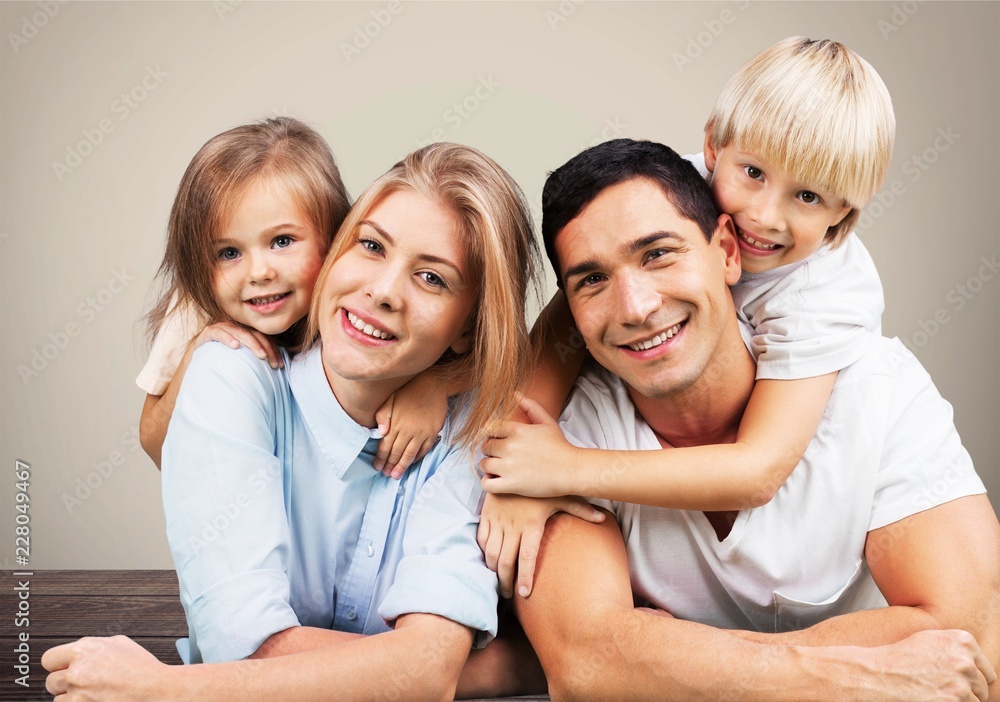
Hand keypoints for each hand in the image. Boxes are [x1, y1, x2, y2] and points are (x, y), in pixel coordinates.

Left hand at [42, 635, 170, 701]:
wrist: (154, 688)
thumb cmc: (141, 667)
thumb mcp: (119, 643)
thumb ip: (94, 646)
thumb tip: (80, 651)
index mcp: (84, 649)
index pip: (49, 659)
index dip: (57, 665)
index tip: (63, 669)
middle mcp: (77, 670)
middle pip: (51, 681)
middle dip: (63, 683)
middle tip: (80, 684)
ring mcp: (78, 691)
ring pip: (57, 699)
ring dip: (70, 698)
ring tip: (89, 694)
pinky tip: (93, 700)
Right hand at [197, 321, 282, 368]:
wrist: (195, 363)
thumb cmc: (222, 364)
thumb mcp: (241, 362)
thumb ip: (255, 360)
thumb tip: (277, 368)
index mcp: (245, 332)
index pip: (263, 338)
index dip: (273, 350)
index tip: (280, 365)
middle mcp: (234, 328)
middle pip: (254, 334)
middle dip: (266, 348)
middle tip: (272, 361)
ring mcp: (221, 328)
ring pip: (239, 331)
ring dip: (251, 343)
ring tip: (261, 354)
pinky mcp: (207, 333)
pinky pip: (218, 332)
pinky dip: (227, 338)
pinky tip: (235, 346)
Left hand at [374, 373, 447, 477]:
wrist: (433, 384)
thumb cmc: (408, 390)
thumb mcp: (390, 398)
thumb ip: (382, 415)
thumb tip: (380, 432)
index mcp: (395, 424)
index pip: (385, 446)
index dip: (380, 458)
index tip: (377, 467)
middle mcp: (408, 431)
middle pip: (396, 453)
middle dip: (390, 465)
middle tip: (386, 475)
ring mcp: (421, 433)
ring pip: (410, 454)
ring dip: (402, 466)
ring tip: (396, 475)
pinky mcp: (432, 432)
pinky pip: (424, 449)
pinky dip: (418, 457)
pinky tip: (413, 462)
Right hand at [477, 492, 604, 598]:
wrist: (516, 462)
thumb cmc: (543, 482)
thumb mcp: (563, 494)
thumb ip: (581, 509)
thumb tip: (603, 518)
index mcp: (531, 525)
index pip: (526, 558)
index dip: (524, 578)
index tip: (525, 594)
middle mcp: (512, 526)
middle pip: (505, 562)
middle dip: (505, 582)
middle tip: (509, 595)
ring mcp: (498, 520)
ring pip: (491, 553)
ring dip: (493, 570)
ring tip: (498, 580)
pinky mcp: (487, 513)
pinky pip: (482, 538)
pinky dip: (484, 551)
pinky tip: (489, 559)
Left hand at [480, 396, 578, 497]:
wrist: (571, 470)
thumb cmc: (560, 446)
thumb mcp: (547, 421)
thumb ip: (530, 406)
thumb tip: (514, 393)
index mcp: (517, 430)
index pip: (489, 428)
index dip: (491, 434)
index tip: (498, 440)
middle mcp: (510, 447)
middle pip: (485, 446)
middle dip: (490, 449)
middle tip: (499, 454)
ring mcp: (509, 467)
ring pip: (483, 464)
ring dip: (488, 465)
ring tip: (497, 467)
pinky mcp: (511, 485)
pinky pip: (486, 484)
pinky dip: (488, 482)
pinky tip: (496, 480)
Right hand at [865, 629, 995, 701]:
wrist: (877, 675)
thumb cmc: (898, 659)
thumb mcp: (929, 640)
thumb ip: (956, 649)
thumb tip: (974, 664)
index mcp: (963, 641)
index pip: (986, 671)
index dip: (972, 680)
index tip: (959, 683)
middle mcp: (965, 660)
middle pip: (982, 688)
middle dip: (967, 692)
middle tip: (942, 690)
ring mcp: (961, 682)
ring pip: (975, 701)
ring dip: (959, 701)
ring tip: (935, 694)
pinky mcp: (955, 701)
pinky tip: (933, 699)